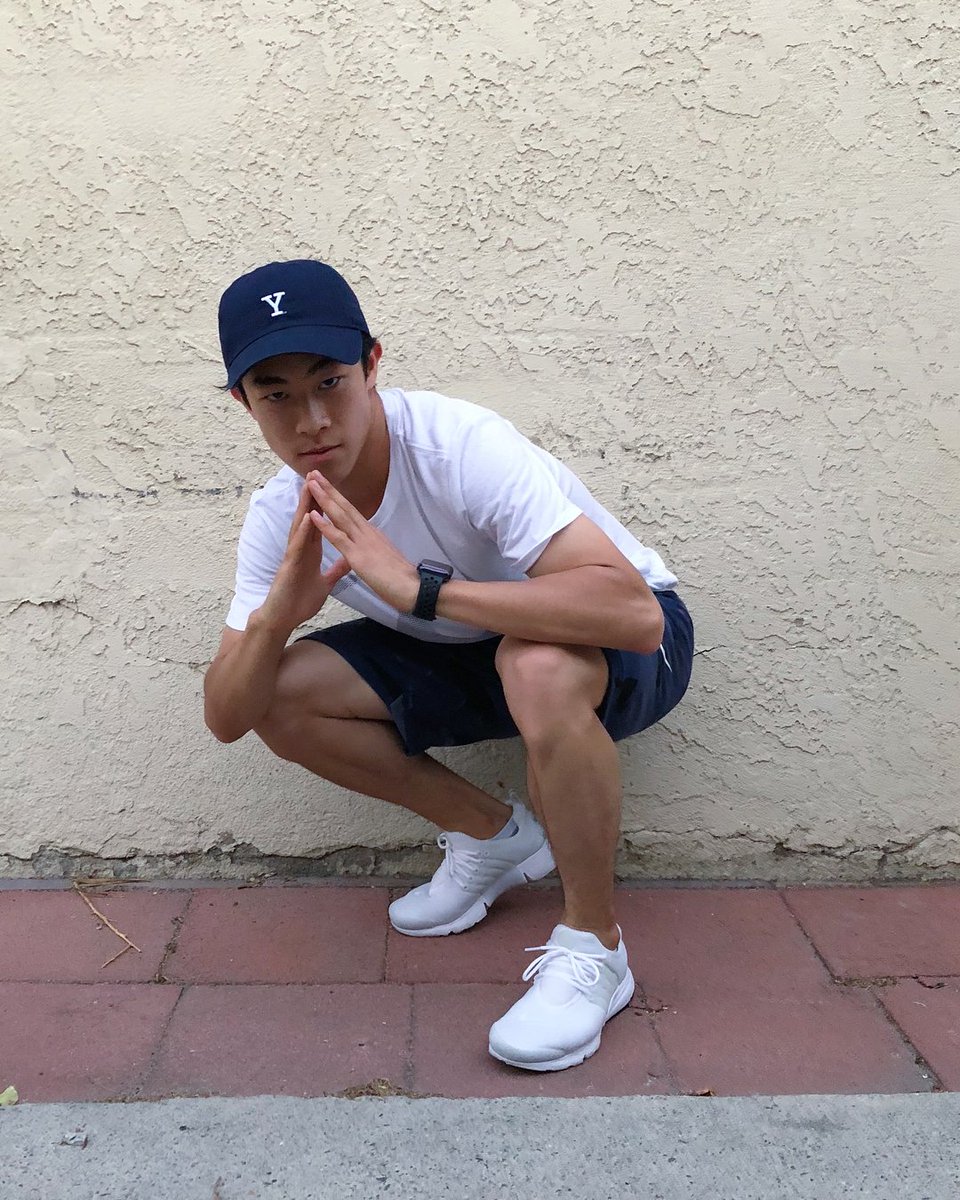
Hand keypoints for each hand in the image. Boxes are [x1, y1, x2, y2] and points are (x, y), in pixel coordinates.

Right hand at [258, 475, 350, 632]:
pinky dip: (303, 531)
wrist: (283, 619)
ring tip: (309, 485)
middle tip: (316, 473)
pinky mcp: (289, 566)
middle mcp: (301, 549)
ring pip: (300, 526)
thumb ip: (336, 570)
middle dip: (312, 496)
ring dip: (305, 506)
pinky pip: (297, 546)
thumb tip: (348, 559)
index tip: (330, 486)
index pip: (319, 522)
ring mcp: (294, 555)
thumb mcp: (325, 583)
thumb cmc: (299, 601)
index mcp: (310, 551)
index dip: (324, 504)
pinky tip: (308, 517)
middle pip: (308, 517)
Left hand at [306, 473, 419, 612]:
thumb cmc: (403, 580)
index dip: (337, 497)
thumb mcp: (386, 560)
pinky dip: (324, 525)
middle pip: (344, 507)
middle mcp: (367, 533)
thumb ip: (376, 552)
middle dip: (328, 489)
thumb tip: (372, 550)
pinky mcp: (358, 556)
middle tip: (313, 472)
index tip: (325, 484)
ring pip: (340, 516)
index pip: (351, 512)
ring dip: (324, 499)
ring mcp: (363, 543)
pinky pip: (338, 538)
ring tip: (311, 482)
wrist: (415, 588)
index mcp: (372, 535)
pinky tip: (313, 514)